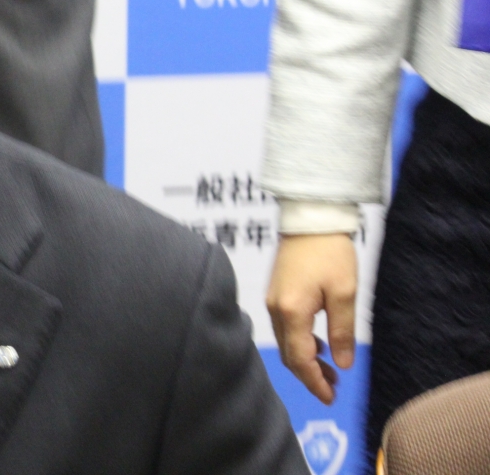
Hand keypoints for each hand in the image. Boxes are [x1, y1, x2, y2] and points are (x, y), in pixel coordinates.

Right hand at [266, 233, 357, 403]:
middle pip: (288, 354)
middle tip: (333, 388)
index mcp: (292, 311)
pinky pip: (285, 327)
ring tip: (331, 370)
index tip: (330, 397)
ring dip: (306, 359)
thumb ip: (342, 331)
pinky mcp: (275, 292)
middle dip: (310, 375)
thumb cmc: (330, 251)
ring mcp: (272, 300)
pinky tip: (318, 344)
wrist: (310, 218)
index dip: (314, 382)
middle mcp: (276, 308)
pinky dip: (300, 342)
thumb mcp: (344, 293)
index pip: (299, 358)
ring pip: (286, 341)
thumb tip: (341, 363)